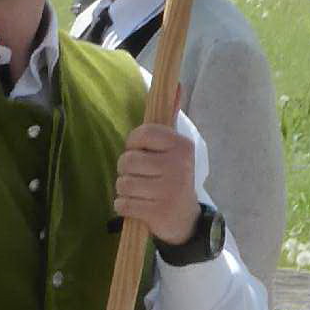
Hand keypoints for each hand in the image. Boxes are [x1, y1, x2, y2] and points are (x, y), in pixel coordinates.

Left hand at [114, 119, 200, 248]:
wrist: (186, 220)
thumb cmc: (172, 180)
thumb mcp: (175, 153)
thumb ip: (164, 129)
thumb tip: (173, 90)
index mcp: (182, 147)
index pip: (145, 133)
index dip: (133, 143)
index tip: (137, 151)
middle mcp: (178, 167)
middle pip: (128, 160)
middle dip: (125, 169)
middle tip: (135, 175)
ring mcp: (169, 191)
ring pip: (124, 183)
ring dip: (123, 190)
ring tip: (136, 192)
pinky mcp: (158, 212)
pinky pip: (123, 204)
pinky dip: (122, 206)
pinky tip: (134, 206)